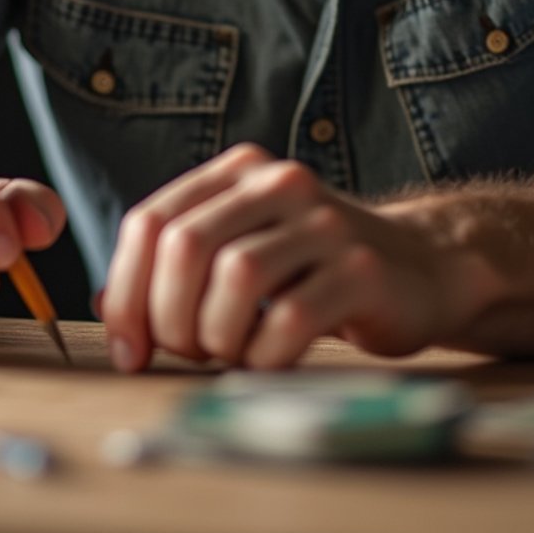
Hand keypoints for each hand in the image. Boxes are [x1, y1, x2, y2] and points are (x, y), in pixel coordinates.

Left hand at [100, 143, 473, 370]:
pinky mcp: (361, 270)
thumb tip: (114, 315)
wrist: (419, 268)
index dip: (126, 292)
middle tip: (186, 352)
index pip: (150, 221)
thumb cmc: (312, 270)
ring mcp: (324, 223)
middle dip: (168, 317)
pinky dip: (265, 355)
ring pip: (236, 277)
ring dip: (216, 336)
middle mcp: (278, 184)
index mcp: (238, 172)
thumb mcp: (243, 248)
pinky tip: (269, 360)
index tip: (130, 347)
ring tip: (230, 353)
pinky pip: (291, 319)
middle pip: (185, 246)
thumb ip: (180, 269)